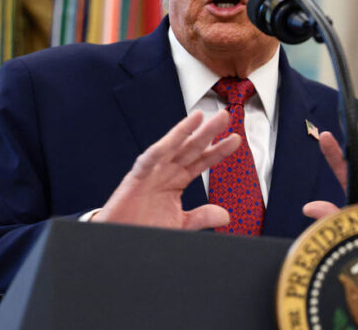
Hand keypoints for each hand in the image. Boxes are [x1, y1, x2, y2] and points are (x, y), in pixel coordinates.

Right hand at [92, 110, 239, 229]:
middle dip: (207, 133)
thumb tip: (224, 215)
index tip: (236, 139)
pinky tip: (167, 143)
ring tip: (199, 117)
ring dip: (183, 132)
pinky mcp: (134, 179)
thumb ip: (201, 217)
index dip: (218, 150)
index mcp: (177, 180)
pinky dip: (155, 153)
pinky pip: (145, 163)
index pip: (202, 161)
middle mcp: (165, 172)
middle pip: (190, 148)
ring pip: (170, 148)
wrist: (121, 239)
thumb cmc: (145, 227)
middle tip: (224, 116)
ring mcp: (150, 173)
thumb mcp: (180, 224)